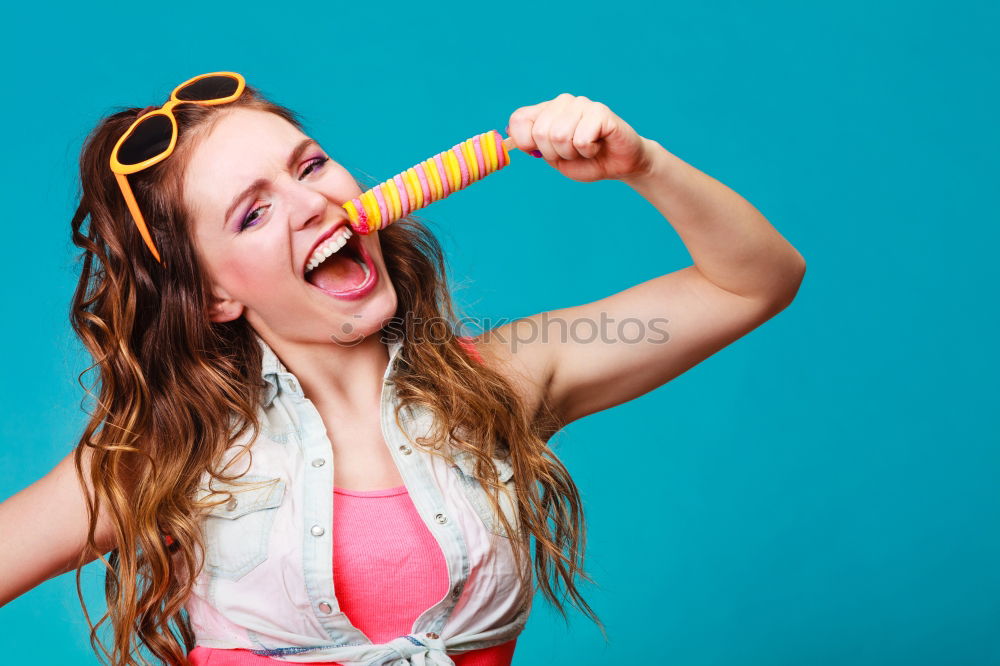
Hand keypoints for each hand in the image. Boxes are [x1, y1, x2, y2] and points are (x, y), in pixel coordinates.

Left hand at [506, 93, 652, 182]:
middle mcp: (562, 102)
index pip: (519, 119)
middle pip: (540, 133)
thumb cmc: (585, 161)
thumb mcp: (552, 157)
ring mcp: (582, 104)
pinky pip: (581, 139)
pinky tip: (597, 145)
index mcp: (546, 110)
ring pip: (560, 135)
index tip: (540, 152)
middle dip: (555, 153)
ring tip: (585, 149)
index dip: (525, 142)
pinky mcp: (600, 112)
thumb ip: (531, 145)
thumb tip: (507, 136)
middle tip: (572, 152)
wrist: (619, 165)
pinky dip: (588, 151)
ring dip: (572, 153)